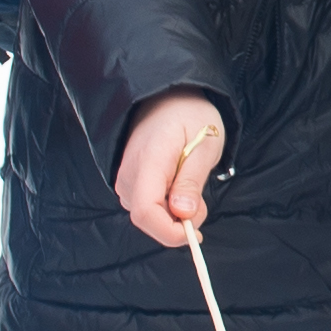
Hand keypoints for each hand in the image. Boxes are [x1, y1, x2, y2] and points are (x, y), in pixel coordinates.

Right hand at [112, 92, 224, 248]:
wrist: (167, 97)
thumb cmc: (191, 115)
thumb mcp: (204, 145)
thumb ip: (192, 181)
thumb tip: (182, 214)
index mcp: (148, 161)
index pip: (146, 212)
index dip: (169, 232)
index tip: (195, 232)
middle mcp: (129, 173)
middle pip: (147, 219)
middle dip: (178, 224)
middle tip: (201, 201)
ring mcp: (125, 179)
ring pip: (148, 216)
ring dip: (174, 215)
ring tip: (190, 185)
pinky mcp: (128, 182)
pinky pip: (147, 207)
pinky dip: (166, 207)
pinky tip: (178, 187)